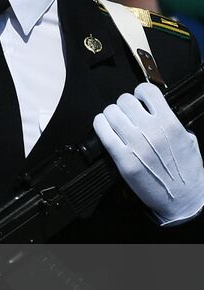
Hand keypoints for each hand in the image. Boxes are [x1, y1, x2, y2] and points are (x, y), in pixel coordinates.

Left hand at [95, 82, 203, 225]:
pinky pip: (102, 131)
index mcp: (170, 124)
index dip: (141, 92)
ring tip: (116, 120)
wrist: (182, 198)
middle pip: (125, 100)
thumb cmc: (187, 171)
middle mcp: (151, 131)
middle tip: (127, 112)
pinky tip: (104, 126)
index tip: (140, 98)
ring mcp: (135, 144)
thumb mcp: (188, 140)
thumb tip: (156, 110)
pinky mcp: (122, 158)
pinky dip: (100, 124)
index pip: (148, 91)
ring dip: (111, 114)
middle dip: (124, 104)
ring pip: (111, 112)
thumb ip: (172, 122)